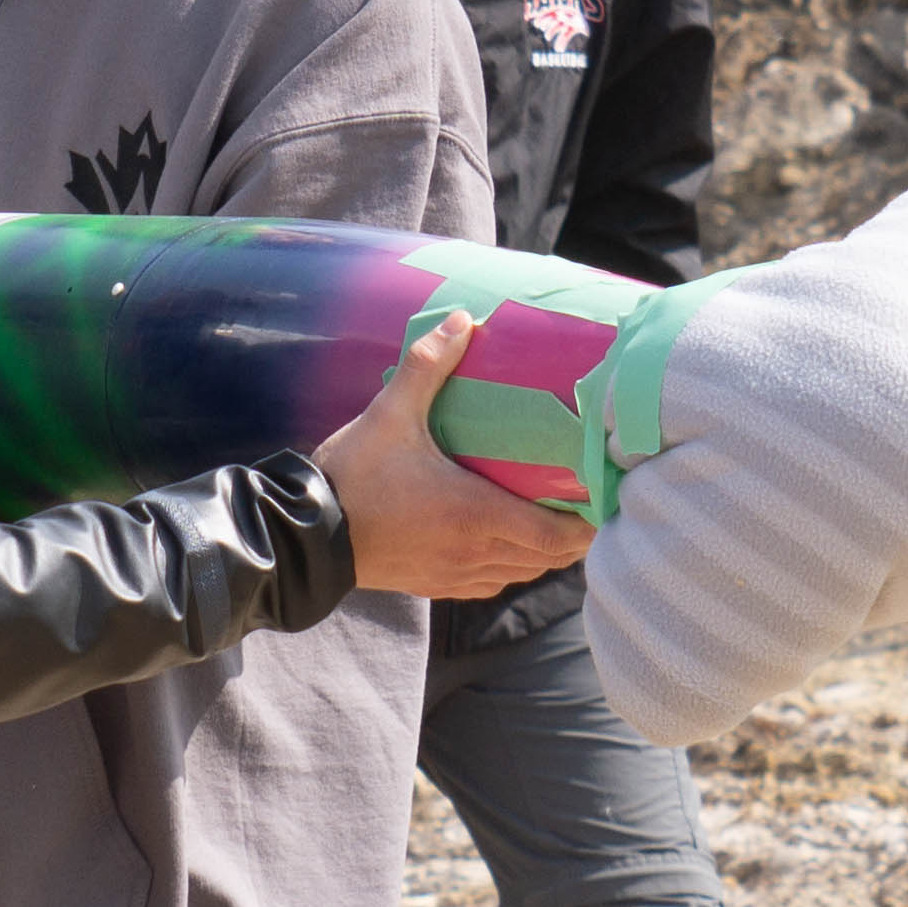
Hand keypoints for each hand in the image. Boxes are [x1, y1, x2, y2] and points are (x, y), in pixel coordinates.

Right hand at [311, 310, 597, 604]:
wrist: (307, 536)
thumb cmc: (354, 476)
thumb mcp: (391, 415)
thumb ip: (428, 366)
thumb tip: (463, 320)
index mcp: (477, 515)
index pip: (557, 536)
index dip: (586, 524)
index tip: (600, 499)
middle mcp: (476, 553)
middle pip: (548, 559)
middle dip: (572, 536)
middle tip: (582, 502)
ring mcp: (456, 575)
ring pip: (521, 574)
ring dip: (542, 553)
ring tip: (550, 521)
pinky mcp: (436, 586)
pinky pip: (491, 584)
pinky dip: (510, 566)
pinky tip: (503, 541)